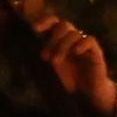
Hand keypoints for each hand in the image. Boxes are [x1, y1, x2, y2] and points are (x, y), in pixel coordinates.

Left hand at [18, 0, 116, 116]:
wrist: (85, 95)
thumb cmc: (66, 81)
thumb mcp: (48, 69)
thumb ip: (38, 57)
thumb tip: (21, 48)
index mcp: (59, 39)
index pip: (52, 22)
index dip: (44, 21)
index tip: (34, 28)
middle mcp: (71, 38)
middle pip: (63, 25)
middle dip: (52, 39)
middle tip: (44, 57)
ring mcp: (83, 43)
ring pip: (74, 33)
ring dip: (62, 46)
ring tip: (55, 62)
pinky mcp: (95, 51)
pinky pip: (89, 40)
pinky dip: (81, 44)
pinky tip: (76, 52)